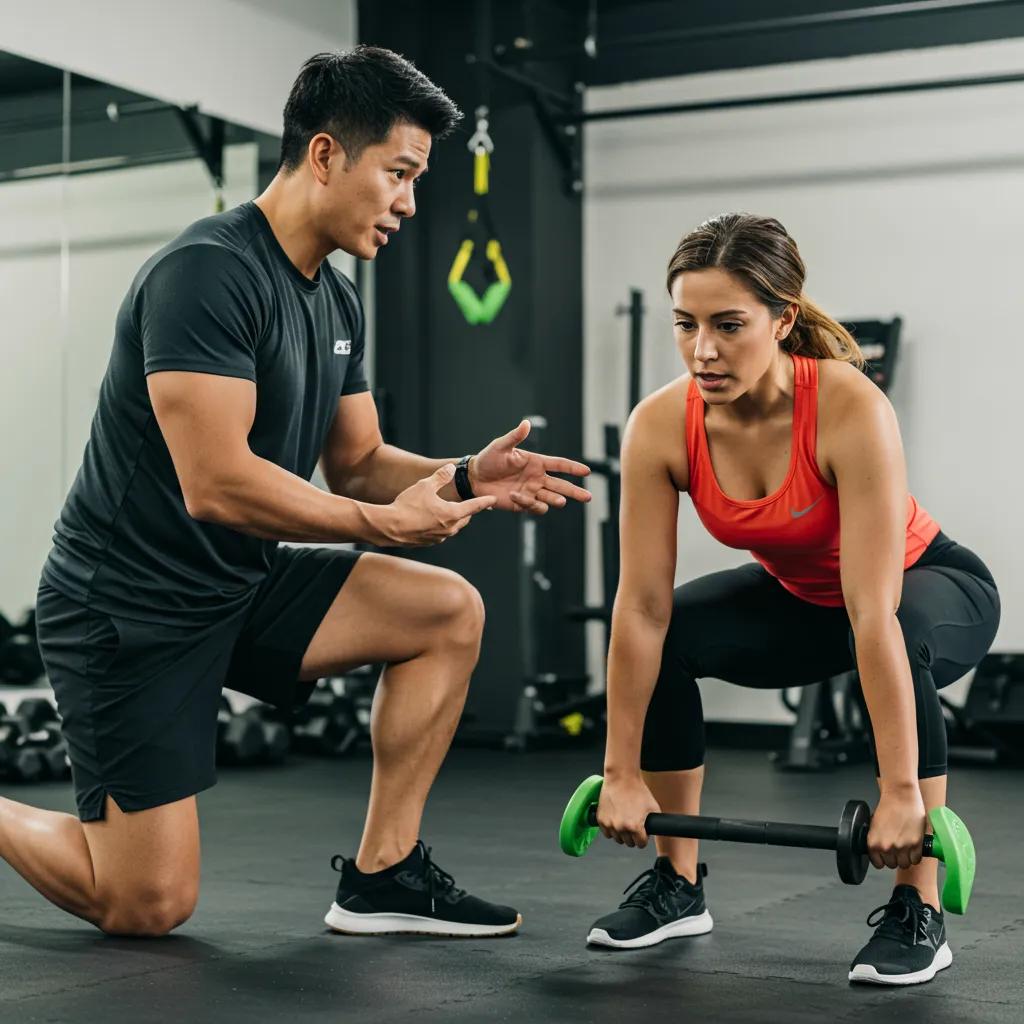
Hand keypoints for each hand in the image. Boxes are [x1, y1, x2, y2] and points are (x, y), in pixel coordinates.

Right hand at [372, 464, 495, 546]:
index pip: (474, 507)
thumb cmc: (407, 505)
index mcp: (452, 513)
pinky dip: (440, 526)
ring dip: (453, 519)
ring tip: (449, 512)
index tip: (492, 500)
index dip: (484, 502)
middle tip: (469, 505)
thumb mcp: (425, 485)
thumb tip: (451, 468)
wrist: (389, 527)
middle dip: (468, 511)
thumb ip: (440, 477)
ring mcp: (439, 537)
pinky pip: (439, 534)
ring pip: (452, 527)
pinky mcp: (428, 543)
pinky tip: (431, 521)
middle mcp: (449, 528)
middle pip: (465, 519)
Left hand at [470, 420, 590, 514]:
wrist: (475, 478)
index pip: (559, 465)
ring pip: (552, 499)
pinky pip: (534, 507)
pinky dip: (529, 503)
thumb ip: (515, 437)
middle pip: (562, 486)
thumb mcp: (501, 446)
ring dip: (556, 499)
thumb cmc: (489, 459)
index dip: (573, 468)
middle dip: (575, 491)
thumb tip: (526, 423)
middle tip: (588, 497)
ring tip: (560, 500)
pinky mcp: (523, 504)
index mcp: (536, 463)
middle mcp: (537, 478)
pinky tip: (516, 496)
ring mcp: (531, 492)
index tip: (587, 471)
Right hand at [596, 774, 660, 848]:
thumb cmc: (637, 790)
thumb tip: (654, 830)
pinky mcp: (600, 819)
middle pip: (629, 843)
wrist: (621, 778)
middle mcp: (621, 828)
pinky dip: (611, 828)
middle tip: (633, 824)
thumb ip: (654, 823)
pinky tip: (615, 819)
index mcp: (635, 827)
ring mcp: (609, 824)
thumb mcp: (654, 807)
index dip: (643, 838)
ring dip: (621, 833)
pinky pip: (606, 832)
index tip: (642, 833)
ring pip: (617, 839)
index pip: (641, 844)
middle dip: (632, 836)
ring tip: (624, 820)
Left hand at [867, 787, 926, 869]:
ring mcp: (902, 847)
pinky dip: (916, 856)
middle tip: (897, 848)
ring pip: (904, 864)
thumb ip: (876, 840)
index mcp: (873, 843)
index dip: (882, 859)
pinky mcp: (916, 844)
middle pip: (892, 865)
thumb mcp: (874, 826)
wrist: (900, 796)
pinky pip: (916, 860)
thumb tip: (878, 850)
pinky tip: (913, 847)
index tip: (886, 855)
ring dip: (906, 858)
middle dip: (894, 858)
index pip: (878, 864)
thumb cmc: (887, 807)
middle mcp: (886, 847)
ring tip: (906, 847)